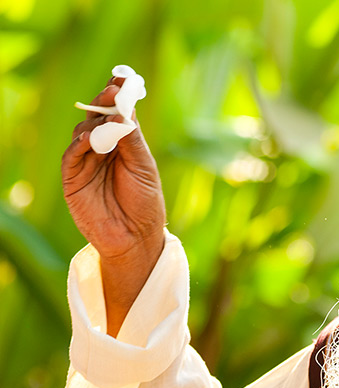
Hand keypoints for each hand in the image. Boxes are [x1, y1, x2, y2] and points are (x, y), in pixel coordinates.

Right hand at [62, 76, 165, 336]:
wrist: (137, 237)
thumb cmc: (145, 203)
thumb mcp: (144, 167)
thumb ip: (132, 140)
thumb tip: (125, 110)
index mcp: (123, 144)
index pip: (116, 113)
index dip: (117, 95)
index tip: (122, 78)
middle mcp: (102, 149)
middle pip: (97, 117)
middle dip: (105, 102)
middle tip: (114, 89)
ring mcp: (85, 163)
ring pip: (83, 132)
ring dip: (94, 121)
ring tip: (109, 114)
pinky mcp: (72, 179)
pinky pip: (71, 156)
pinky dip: (80, 144)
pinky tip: (90, 137)